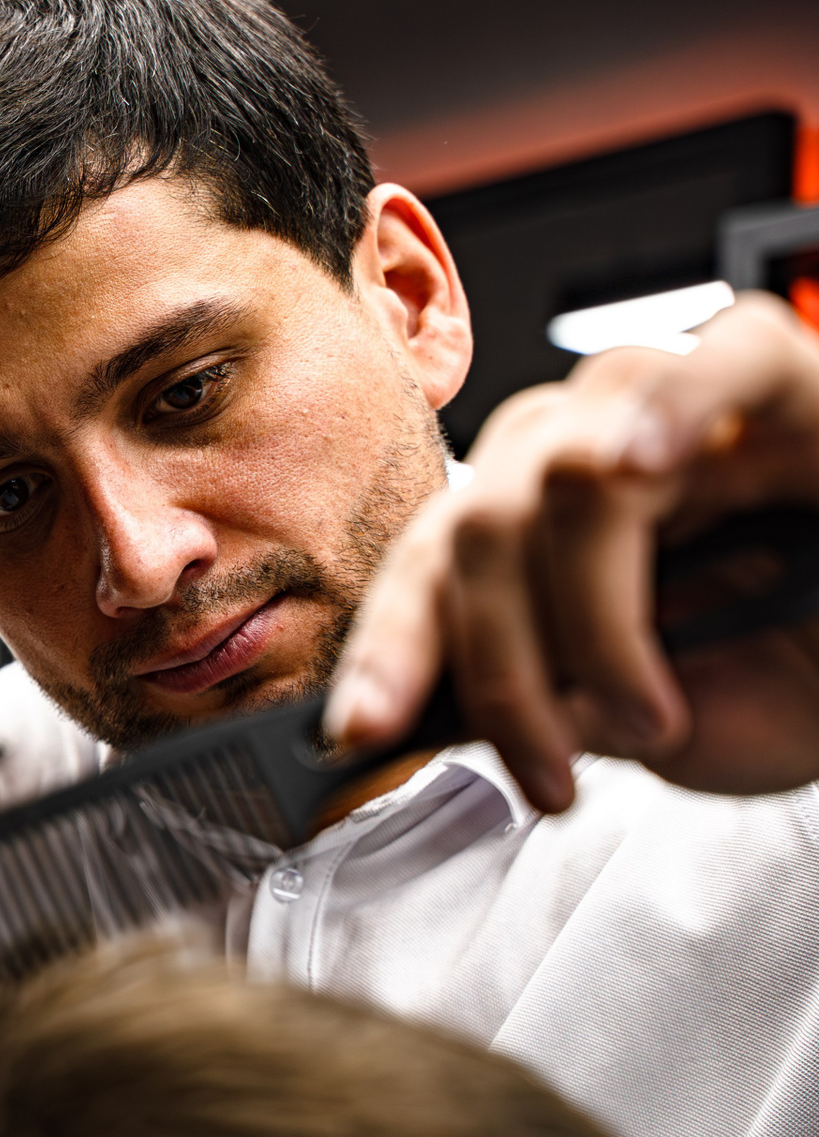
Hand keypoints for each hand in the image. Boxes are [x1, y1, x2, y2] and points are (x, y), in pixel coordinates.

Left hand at [325, 292, 818, 808]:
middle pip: (479, 525)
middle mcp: (594, 450)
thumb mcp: (666, 728)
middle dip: (496, 670)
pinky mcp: (787, 380)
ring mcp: (682, 408)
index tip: (360, 731)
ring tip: (650, 718)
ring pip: (568, 473)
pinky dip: (675, 409)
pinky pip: (722, 361)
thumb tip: (469, 720)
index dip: (388, 645)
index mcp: (546, 521)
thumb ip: (565, 711)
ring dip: (590, 616)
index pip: (431, 563)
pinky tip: (647, 463)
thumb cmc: (796, 676)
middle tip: (549, 775)